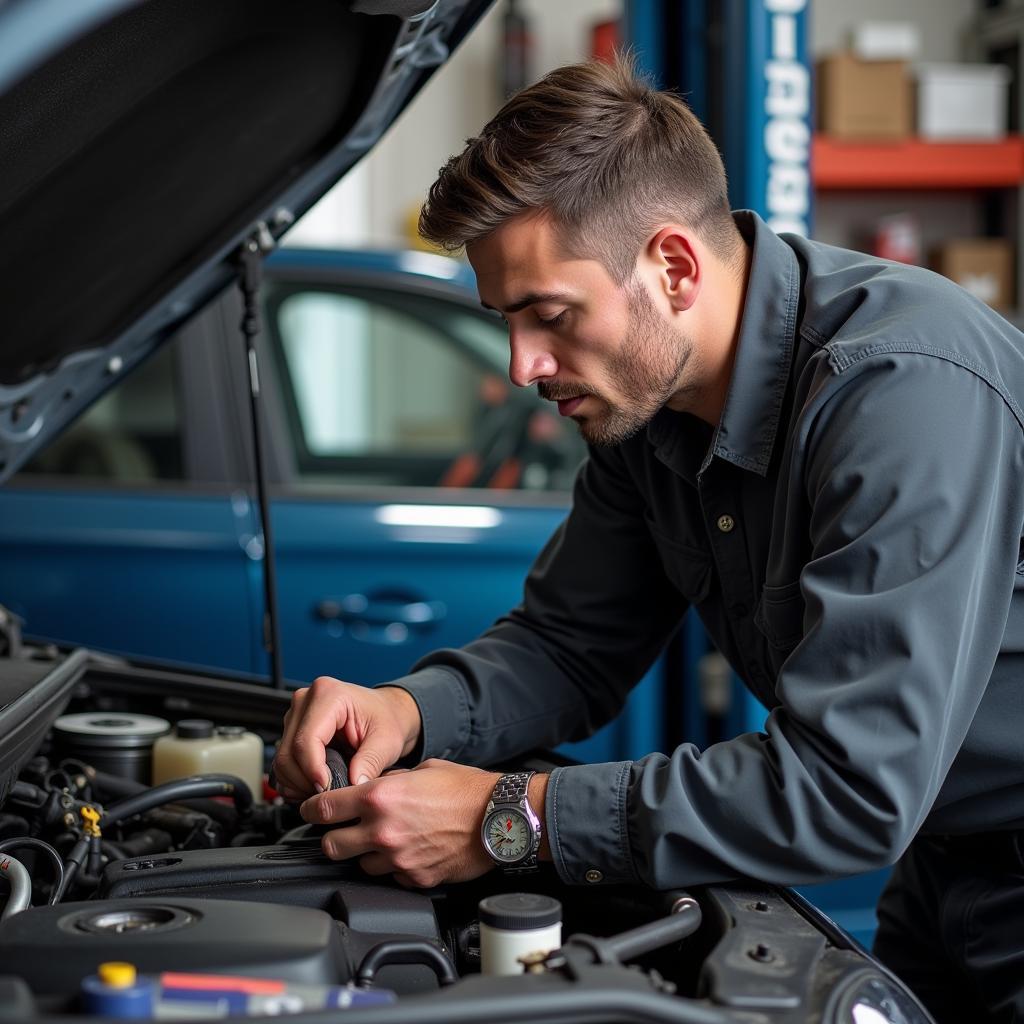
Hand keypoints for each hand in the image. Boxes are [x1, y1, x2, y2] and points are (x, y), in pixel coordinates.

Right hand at [272, 678, 421, 798]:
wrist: (385, 713)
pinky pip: (282, 763)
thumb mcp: (387, 741)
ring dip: (298, 784)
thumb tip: (354, 784)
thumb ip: (371, 761)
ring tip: (325, 790)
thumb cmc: (386, 719)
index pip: (305, 741)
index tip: (328, 789)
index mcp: (328, 695)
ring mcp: (296, 715)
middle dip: (305, 781)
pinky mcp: (292, 730)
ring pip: (282, 761)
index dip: (313, 771)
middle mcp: (306, 700)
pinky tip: (315, 785)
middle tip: (329, 794)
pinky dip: (294, 781)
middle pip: (288, 753)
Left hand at [299, 759, 499, 886]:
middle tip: (342, 830)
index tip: (310, 809)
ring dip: (364, 854)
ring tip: (384, 840)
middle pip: (330, 845)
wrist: (498, 817)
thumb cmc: (466, 790)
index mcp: (379, 797)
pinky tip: (408, 852)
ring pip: (358, 865)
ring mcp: (397, 858)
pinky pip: (390, 876)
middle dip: (332, 837)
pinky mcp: (413, 878)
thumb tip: (372, 786)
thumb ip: (389, 782)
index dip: (310, 809)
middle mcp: (382, 830)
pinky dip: (393, 867)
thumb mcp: (421, 770)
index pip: (323, 808)